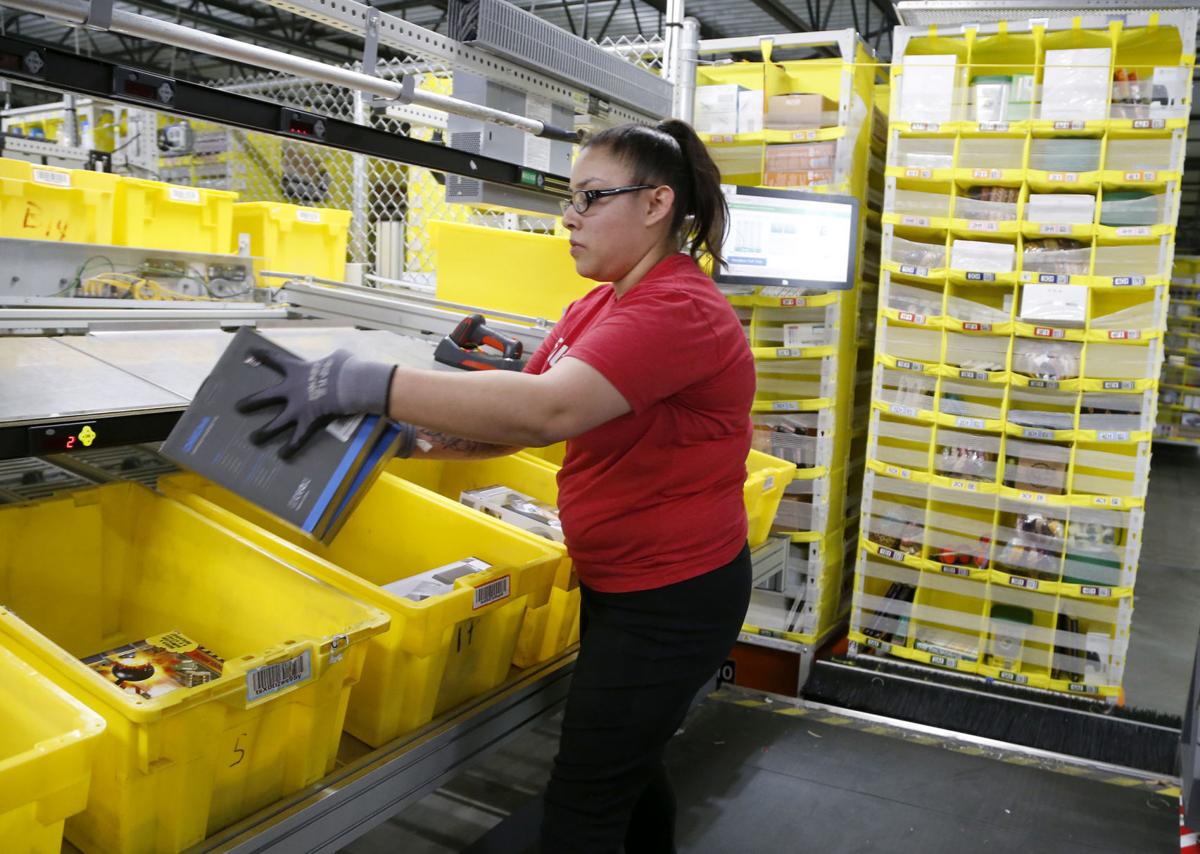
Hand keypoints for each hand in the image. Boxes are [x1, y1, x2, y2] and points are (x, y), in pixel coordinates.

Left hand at [237, 347, 394, 458]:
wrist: (350, 383)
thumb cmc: (345, 367)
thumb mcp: (338, 356)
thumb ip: (333, 359)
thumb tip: (340, 359)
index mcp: (298, 370)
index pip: (276, 360)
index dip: (262, 355)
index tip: (249, 351)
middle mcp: (292, 390)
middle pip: (266, 396)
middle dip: (251, 402)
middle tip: (238, 407)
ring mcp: (298, 408)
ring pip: (275, 423)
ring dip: (263, 432)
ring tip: (253, 439)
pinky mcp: (308, 422)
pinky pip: (297, 438)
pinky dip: (290, 447)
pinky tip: (282, 455)